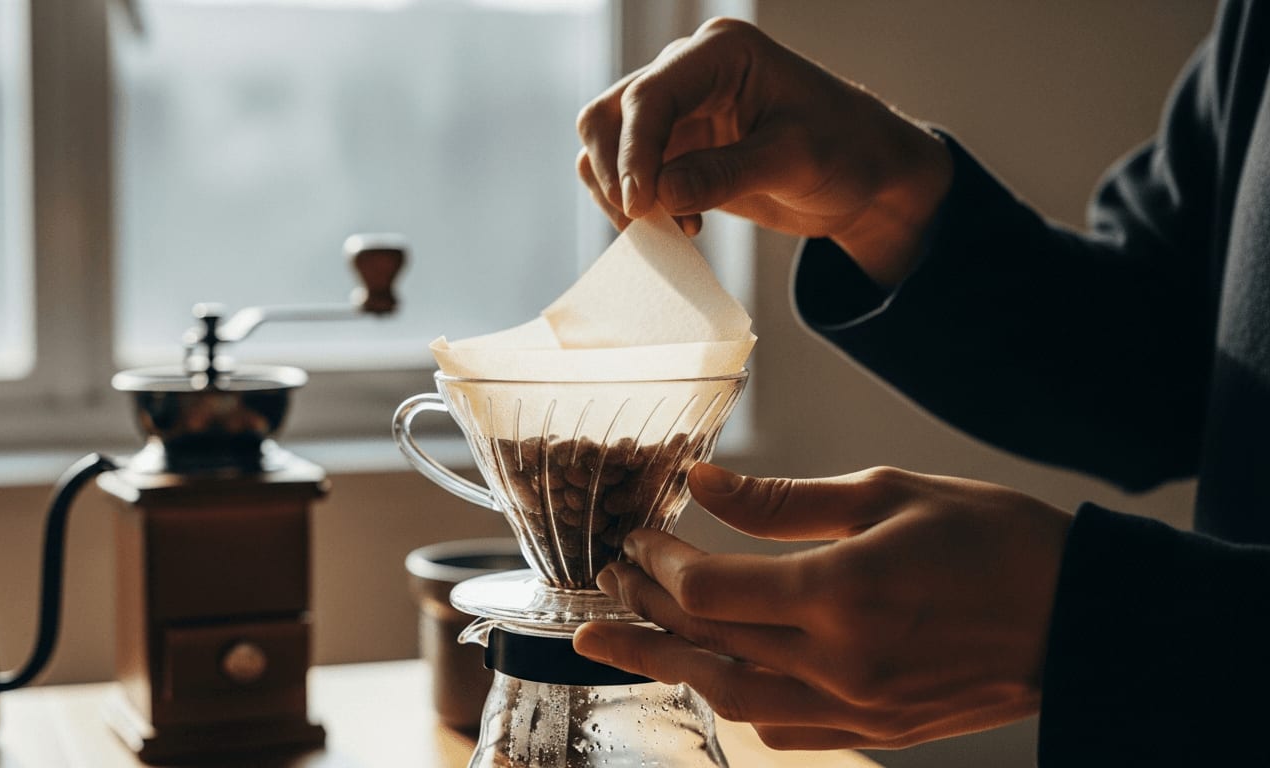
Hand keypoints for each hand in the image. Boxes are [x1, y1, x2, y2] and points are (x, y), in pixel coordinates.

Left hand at [572, 463, 1070, 749]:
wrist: (1084, 618)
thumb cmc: (995, 540)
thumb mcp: (887, 494)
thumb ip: (782, 503)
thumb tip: (701, 484)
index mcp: (841, 593)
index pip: (708, 590)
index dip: (658, 562)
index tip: (639, 537)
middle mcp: (839, 662)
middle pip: (705, 645)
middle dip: (642, 614)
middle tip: (601, 589)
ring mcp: (858, 707)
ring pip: (732, 697)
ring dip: (669, 666)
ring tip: (617, 644)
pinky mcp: (877, 731)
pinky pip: (783, 727)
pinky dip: (736, 699)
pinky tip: (713, 674)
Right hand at [576, 18, 951, 286]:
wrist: (865, 176)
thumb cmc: (847, 152)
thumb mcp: (795, 162)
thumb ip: (726, 175)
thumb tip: (658, 195)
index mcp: (721, 54)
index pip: (649, 96)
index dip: (634, 153)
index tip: (641, 206)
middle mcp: (688, 72)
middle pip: (608, 115)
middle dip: (616, 173)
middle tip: (647, 223)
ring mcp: (677, 110)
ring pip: (605, 144)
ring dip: (619, 192)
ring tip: (672, 227)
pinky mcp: (674, 147)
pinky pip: (626, 174)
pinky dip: (635, 205)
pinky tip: (681, 226)